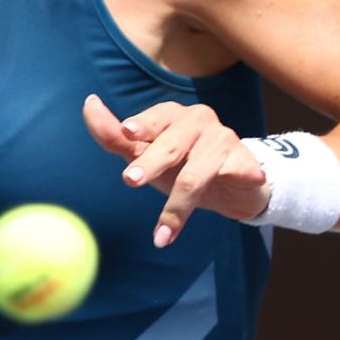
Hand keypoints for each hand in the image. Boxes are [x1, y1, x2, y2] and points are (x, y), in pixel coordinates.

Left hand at [81, 95, 270, 246]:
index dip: (142, 125)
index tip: (127, 132)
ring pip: (195, 174)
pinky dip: (239, 178)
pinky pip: (238, 170)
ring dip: (177, 208)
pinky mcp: (246, 160)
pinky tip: (250, 179)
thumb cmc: (182, 167)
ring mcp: (224, 139)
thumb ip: (115, 136)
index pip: (155, 117)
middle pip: (171, 144)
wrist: (232, 188)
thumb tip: (89, 104)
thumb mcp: (146, 155)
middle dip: (150, 164)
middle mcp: (199, 121)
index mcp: (172, 116)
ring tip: (163, 235)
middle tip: (130, 180)